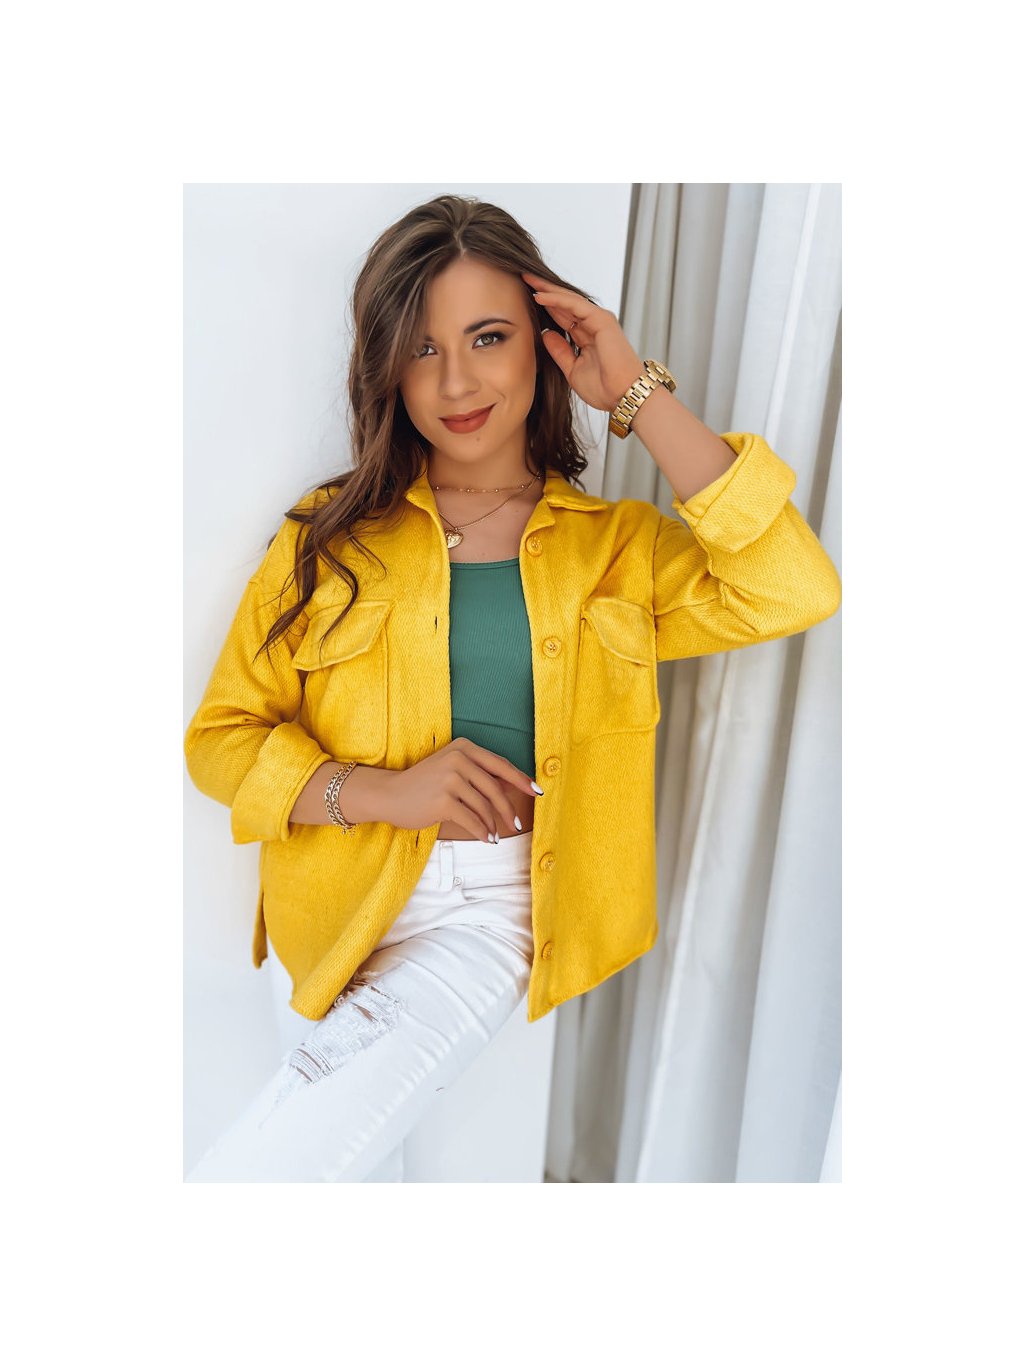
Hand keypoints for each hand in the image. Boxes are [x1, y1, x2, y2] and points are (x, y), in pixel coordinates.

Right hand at [384, 738, 538, 843]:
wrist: (390, 794)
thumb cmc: (424, 785)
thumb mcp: (450, 768)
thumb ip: (477, 773)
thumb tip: (510, 789)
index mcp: (463, 747)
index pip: (500, 764)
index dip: (521, 779)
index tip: (537, 791)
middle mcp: (458, 759)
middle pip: (495, 788)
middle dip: (508, 809)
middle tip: (517, 824)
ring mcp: (450, 779)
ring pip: (484, 806)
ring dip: (493, 824)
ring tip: (496, 835)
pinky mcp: (443, 800)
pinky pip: (471, 820)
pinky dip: (482, 832)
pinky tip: (486, 838)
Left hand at [522, 269, 645, 411]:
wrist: (622, 396)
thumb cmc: (604, 388)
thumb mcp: (572, 369)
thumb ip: (560, 351)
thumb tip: (546, 334)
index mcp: (588, 336)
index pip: (563, 315)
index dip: (545, 306)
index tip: (526, 298)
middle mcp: (594, 324)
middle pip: (565, 303)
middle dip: (544, 291)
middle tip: (525, 278)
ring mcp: (599, 320)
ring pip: (569, 300)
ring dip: (548, 290)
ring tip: (528, 280)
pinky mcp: (602, 319)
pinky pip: (575, 305)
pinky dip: (556, 299)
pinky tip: (540, 296)